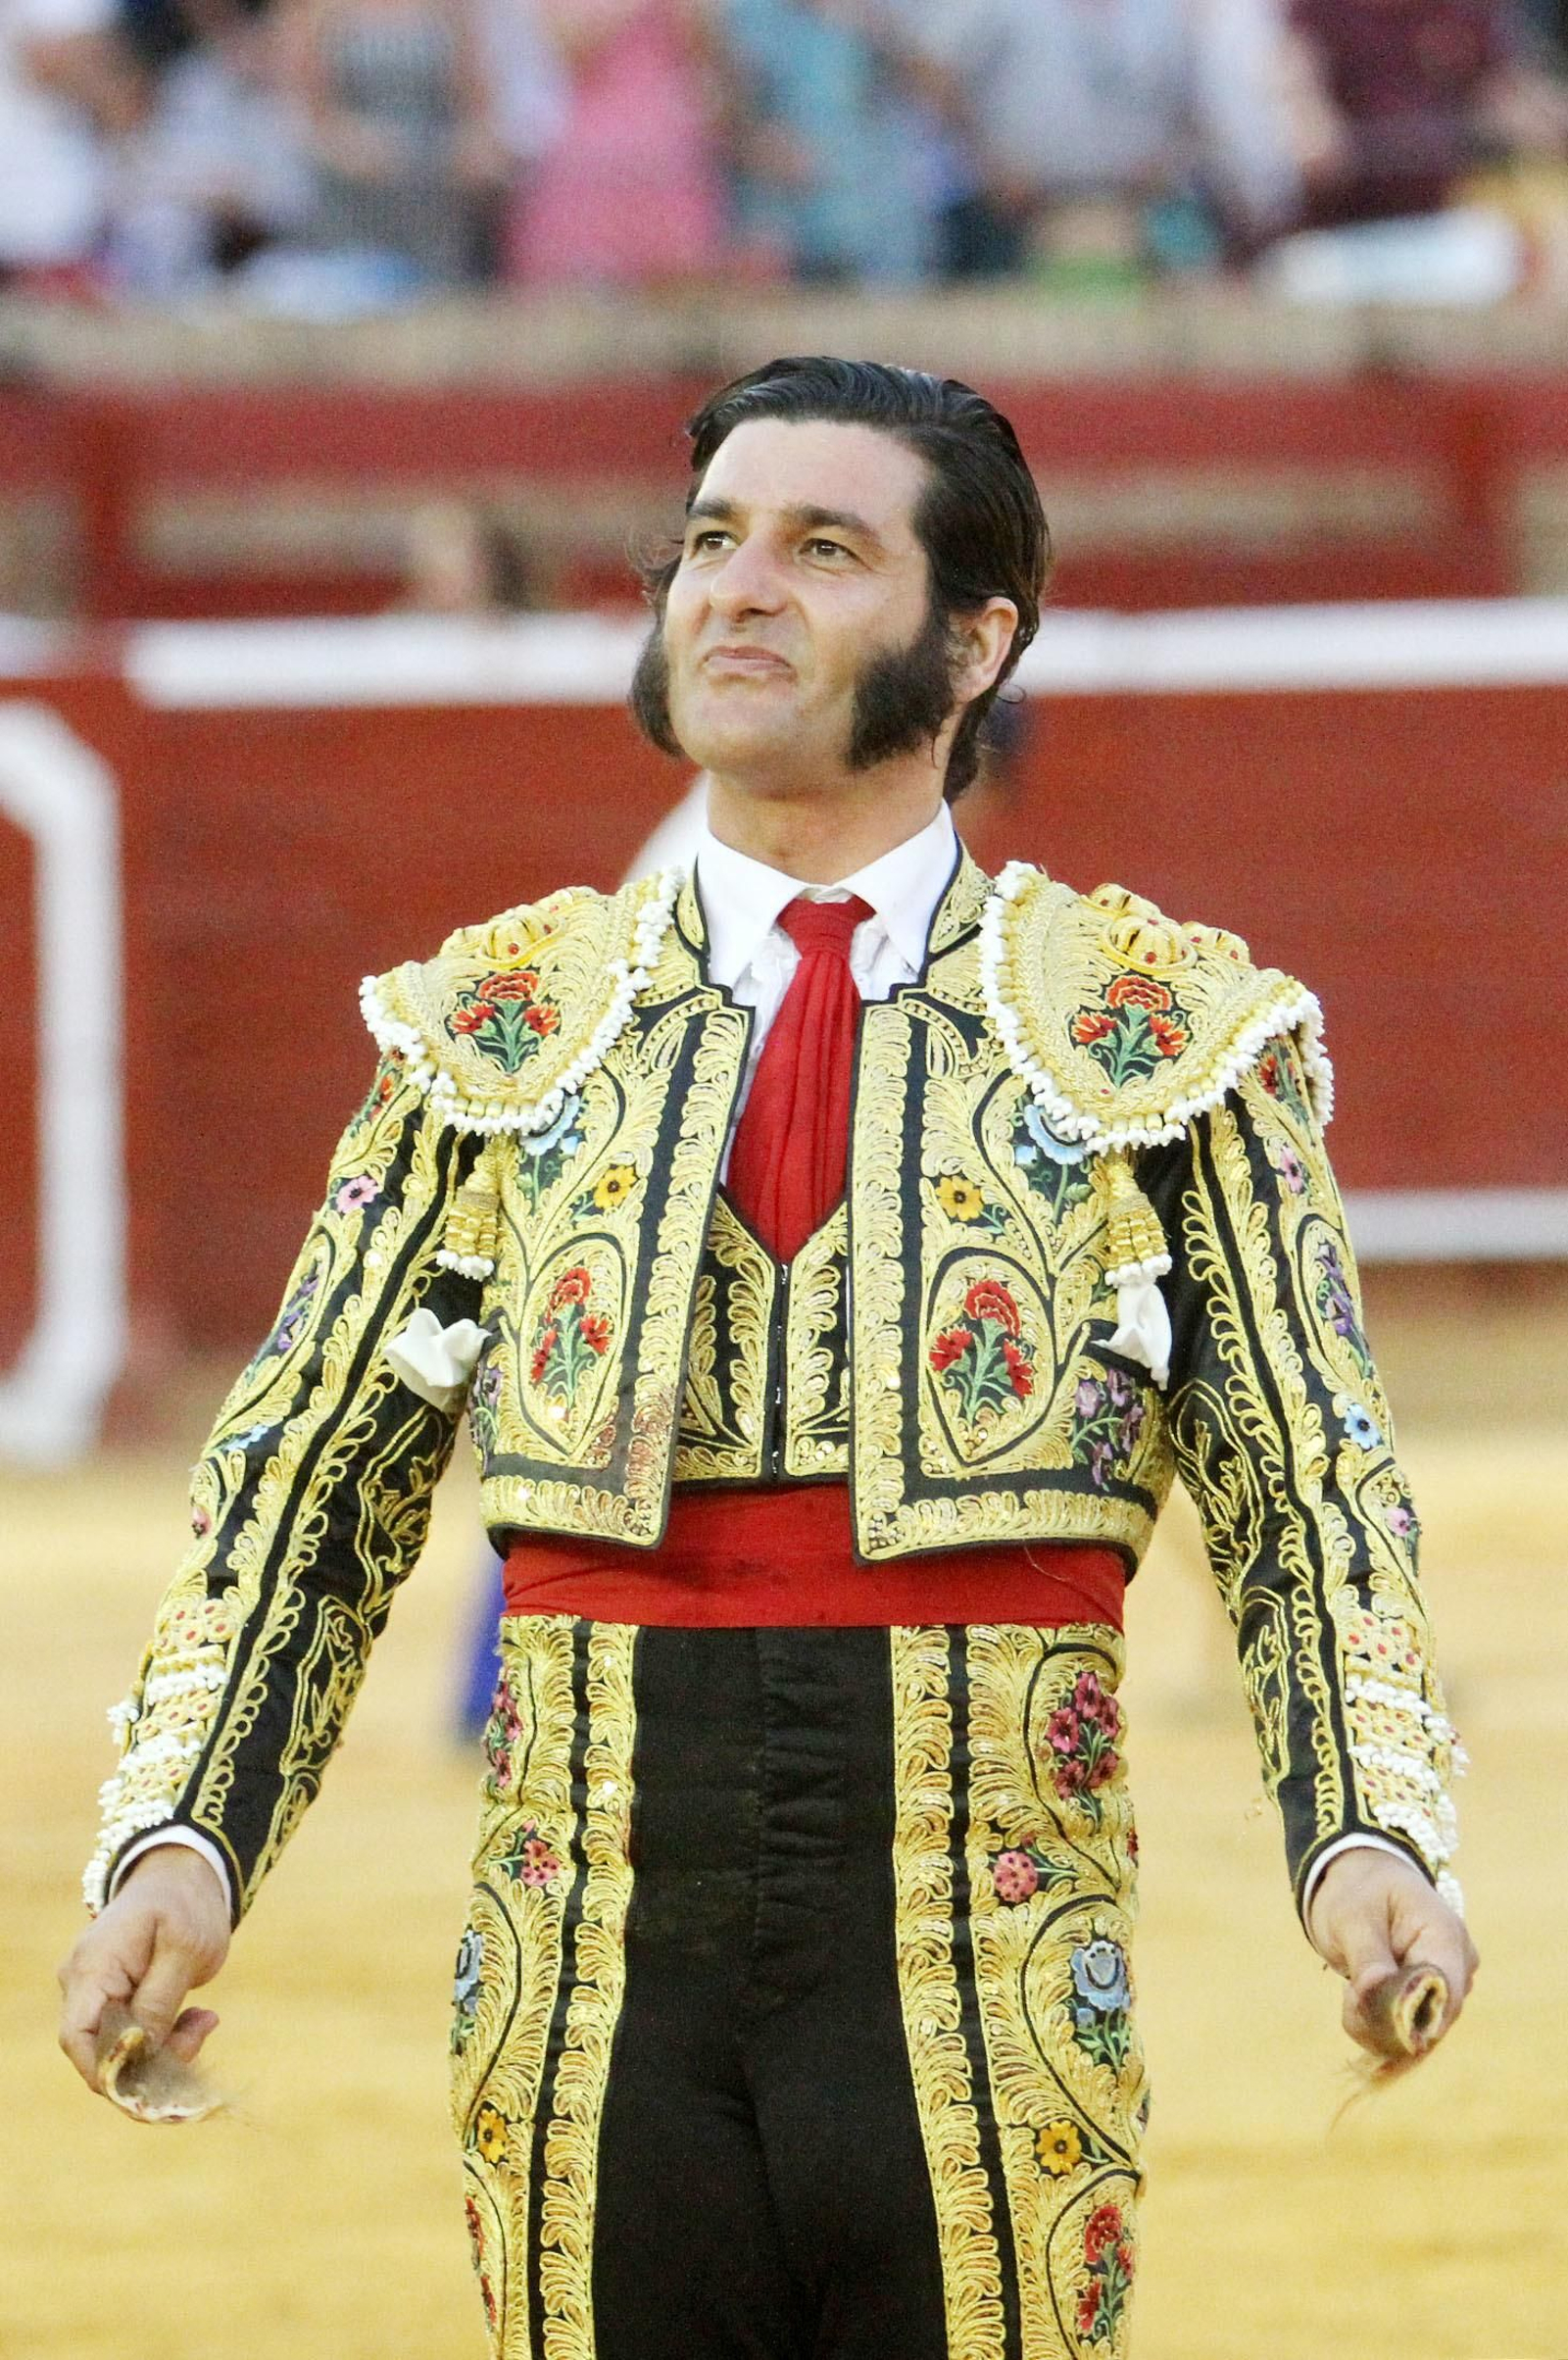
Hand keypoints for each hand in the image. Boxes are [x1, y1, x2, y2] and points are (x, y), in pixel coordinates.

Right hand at [58, 1846, 230, 2097]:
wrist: (184, 1877)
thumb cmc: (185, 1905)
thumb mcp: (185, 1949)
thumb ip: (160, 2001)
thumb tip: (138, 2052)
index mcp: (92, 1967)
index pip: (77, 2036)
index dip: (105, 2071)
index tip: (151, 2083)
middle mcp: (82, 1984)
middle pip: (99, 2049)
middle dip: (149, 2059)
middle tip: (200, 2033)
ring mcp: (94, 1992)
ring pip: (119, 2047)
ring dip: (164, 2047)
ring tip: (205, 2019)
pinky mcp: (113, 2000)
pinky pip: (131, 2035)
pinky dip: (164, 2036)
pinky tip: (198, 2017)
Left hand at [1306, 1849, 1476, 2056]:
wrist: (1362, 1883)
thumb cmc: (1359, 1892)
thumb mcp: (1351, 1916)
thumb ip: (1366, 1956)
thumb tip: (1376, 1994)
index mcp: (1445, 1935)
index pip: (1444, 1992)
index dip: (1410, 2016)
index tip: (1365, 2010)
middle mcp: (1458, 1965)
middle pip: (1433, 2019)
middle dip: (1384, 2021)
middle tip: (1348, 1994)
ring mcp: (1449, 1985)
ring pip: (1420, 2032)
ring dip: (1378, 2025)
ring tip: (1350, 1989)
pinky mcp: (1433, 2002)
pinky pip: (1410, 2032)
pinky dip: (1379, 2027)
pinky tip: (1359, 1998)